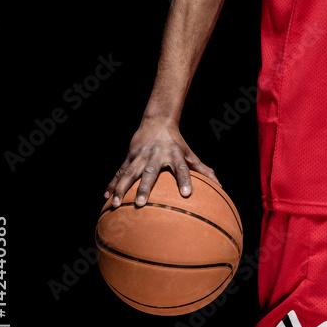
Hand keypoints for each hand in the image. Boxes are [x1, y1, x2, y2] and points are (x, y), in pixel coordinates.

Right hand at [104, 118, 220, 207]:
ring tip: (116, 204)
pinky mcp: (129, 156)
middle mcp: (156, 155)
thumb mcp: (190, 154)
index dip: (185, 180)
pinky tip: (106, 196)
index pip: (182, 168)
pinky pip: (119, 172)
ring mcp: (140, 155)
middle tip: (141, 204)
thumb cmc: (177, 143)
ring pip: (129, 172)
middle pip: (150, 172)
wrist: (157, 122)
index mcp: (174, 155)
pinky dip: (113, 183)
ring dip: (122, 188)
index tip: (187, 195)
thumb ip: (203, 171)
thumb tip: (220, 187)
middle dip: (145, 188)